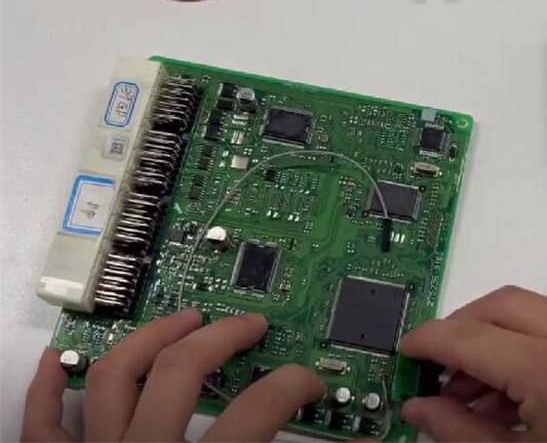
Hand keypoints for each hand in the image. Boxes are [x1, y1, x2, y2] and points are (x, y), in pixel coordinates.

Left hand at [22, 310, 325, 441]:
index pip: (258, 410)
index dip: (292, 386)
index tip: (307, 381)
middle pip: (182, 372)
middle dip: (221, 337)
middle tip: (247, 324)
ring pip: (114, 378)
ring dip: (149, 339)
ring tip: (181, 319)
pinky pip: (42, 425)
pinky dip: (47, 391)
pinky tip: (57, 362)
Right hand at [400, 286, 546, 441]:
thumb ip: (462, 433)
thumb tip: (424, 409)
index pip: (469, 336)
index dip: (429, 341)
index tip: (409, 350)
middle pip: (500, 304)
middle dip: (462, 329)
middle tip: (438, 369)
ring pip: (532, 310)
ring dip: (496, 338)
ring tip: (477, 394)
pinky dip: (531, 344)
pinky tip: (519, 391)